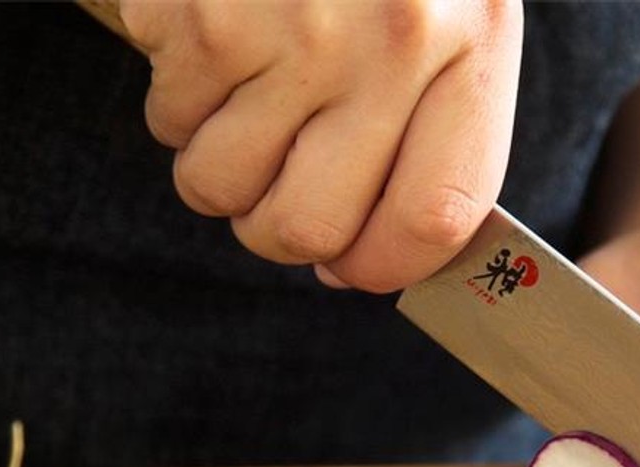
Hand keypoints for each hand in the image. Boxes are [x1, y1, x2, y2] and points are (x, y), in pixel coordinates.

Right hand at [122, 0, 523, 292]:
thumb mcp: (443, 17)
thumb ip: (425, 134)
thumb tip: (343, 266)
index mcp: (469, 47)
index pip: (432, 220)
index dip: (379, 268)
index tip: (349, 269)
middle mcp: (390, 43)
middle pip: (311, 229)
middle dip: (275, 233)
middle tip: (270, 192)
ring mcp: (295, 31)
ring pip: (221, 189)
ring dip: (215, 169)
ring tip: (239, 101)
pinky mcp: (206, 17)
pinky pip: (169, 123)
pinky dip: (175, 103)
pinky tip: (207, 44)